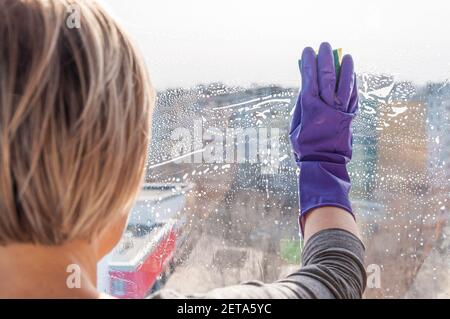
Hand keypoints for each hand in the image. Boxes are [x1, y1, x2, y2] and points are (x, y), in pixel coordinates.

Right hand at [290, 43, 357, 163]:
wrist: (324, 163)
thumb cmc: (304, 147)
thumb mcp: (295, 127)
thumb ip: (300, 107)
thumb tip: (306, 88)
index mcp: (310, 108)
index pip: (309, 78)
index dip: (308, 62)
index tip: (307, 50)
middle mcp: (328, 106)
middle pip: (328, 75)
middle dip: (326, 58)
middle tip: (325, 46)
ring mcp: (341, 110)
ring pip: (345, 83)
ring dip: (346, 67)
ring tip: (345, 55)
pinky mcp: (351, 116)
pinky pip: (354, 95)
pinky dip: (353, 83)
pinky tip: (353, 74)